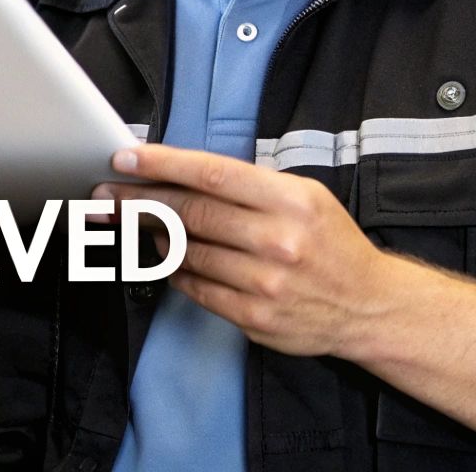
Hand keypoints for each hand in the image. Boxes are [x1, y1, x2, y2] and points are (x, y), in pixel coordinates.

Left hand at [94, 144, 383, 360]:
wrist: (369, 305)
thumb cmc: (331, 243)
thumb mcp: (306, 196)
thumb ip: (251, 187)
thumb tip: (184, 175)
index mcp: (291, 201)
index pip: (212, 175)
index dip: (162, 164)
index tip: (126, 157)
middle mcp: (278, 241)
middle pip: (191, 213)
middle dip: (140, 200)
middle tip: (107, 192)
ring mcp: (265, 283)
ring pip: (187, 252)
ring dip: (152, 236)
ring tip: (133, 222)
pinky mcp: (254, 318)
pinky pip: (197, 288)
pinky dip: (173, 271)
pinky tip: (163, 257)